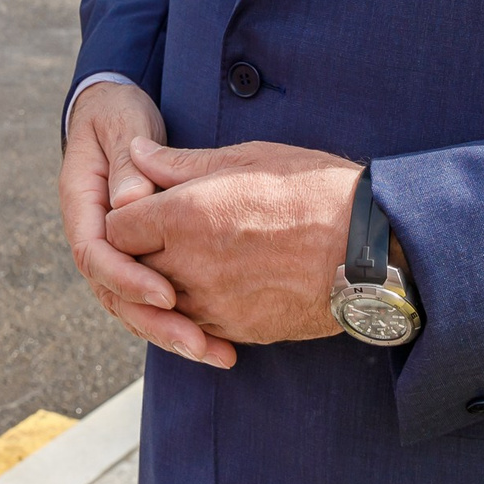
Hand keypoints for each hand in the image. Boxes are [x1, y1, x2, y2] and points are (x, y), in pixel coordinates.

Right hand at [59, 84, 233, 367]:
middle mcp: (93, 233)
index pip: (94, 253)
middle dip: (155, 322)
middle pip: (114, 292)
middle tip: (198, 344)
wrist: (113, 108)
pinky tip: (215, 339)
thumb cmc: (116, 113)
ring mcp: (114, 248)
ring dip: (171, 332)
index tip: (166, 294)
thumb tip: (129, 204)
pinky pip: (151, 295)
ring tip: (216, 354)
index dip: (127, 278)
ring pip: (133, 303)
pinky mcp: (137, 255)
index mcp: (81, 202)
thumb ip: (126, 160)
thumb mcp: (121, 124)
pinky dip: (179, 318)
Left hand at [104, 139, 363, 347]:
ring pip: (160, 302)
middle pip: (132, 267)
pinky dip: (194, 306)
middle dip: (140, 250)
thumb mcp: (244, 158)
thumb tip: (137, 153)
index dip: (125, 215)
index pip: (116, 228)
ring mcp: (212, 305)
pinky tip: (219, 280)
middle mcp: (190, 266)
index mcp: (185, 216)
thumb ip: (180, 163)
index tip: (145, 205)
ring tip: (196, 253)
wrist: (368, 247)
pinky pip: (194, 324)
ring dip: (165, 281)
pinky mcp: (236, 330)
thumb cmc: (309, 190)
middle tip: (164, 230)